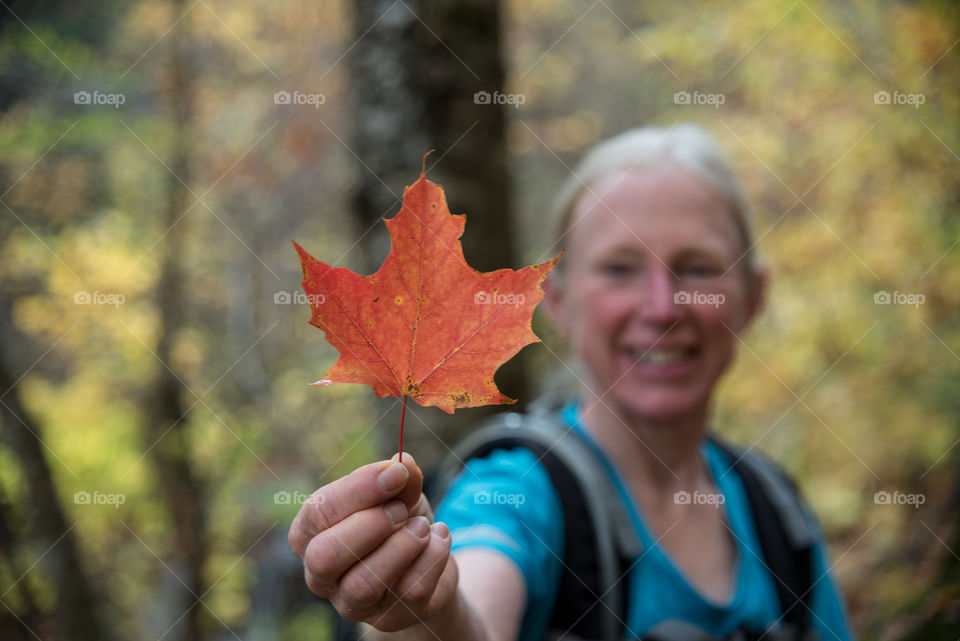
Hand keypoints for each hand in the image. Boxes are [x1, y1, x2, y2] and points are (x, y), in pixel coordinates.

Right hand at [288, 453, 458, 631]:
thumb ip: (399, 476)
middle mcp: (321, 575)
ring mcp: (352, 603)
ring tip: (424, 526)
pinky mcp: (388, 618)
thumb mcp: (399, 492)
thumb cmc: (399, 520)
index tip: (397, 472)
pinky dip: (433, 557)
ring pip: (363, 584)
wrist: (430, 558)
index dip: (359, 488)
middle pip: (325, 556)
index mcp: (311, 535)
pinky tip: (439, 540)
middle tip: (402, 509)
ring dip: (402, 546)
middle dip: (371, 525)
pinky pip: (409, 591)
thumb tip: (402, 463)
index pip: (318, 512)